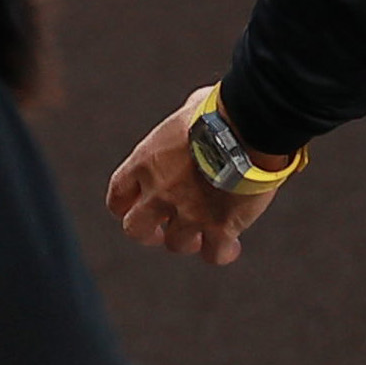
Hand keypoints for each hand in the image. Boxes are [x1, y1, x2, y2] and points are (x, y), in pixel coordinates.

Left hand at [107, 88, 282, 265]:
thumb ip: (183, 126)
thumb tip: (193, 117)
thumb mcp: (189, 110)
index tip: (138, 206)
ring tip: (206, 231)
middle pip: (135, 229)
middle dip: (150, 233)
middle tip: (165, 230)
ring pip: (177, 244)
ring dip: (190, 240)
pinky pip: (214, 254)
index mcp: (147, 162)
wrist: (248, 126)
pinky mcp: (220, 226)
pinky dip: (222, 252)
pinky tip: (232, 244)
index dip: (125, 206)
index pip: (117, 195)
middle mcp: (160, 192)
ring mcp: (189, 213)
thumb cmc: (222, 110)